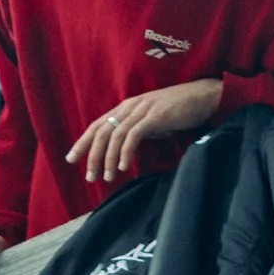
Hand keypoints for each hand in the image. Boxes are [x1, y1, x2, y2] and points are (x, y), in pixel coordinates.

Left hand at [66, 78, 224, 190]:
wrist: (202, 97)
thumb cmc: (178, 110)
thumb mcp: (150, 121)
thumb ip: (136, 131)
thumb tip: (123, 149)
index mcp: (126, 107)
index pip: (98, 125)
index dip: (83, 142)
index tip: (71, 159)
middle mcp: (130, 106)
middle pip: (102, 131)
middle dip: (92, 155)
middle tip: (89, 177)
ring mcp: (142, 110)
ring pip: (115, 135)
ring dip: (108, 158)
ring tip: (106, 177)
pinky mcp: (155, 116)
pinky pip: (134, 135)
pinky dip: (125, 152)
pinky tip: (122, 167)